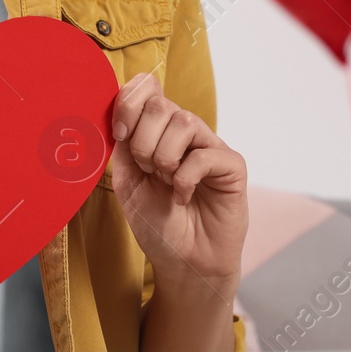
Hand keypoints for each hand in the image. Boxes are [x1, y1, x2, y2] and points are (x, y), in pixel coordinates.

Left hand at [109, 73, 247, 302]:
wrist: (183, 262)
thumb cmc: (158, 225)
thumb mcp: (127, 182)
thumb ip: (123, 145)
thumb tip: (120, 112)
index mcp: (158, 131)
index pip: (147, 89)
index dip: (128, 104)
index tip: (119, 135)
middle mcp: (186, 134)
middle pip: (161, 104)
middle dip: (143, 141)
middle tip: (148, 172)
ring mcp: (210, 147)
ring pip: (184, 122)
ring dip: (164, 158)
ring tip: (166, 183)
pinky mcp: (231, 166)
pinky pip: (204, 155)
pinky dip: (185, 178)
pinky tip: (184, 197)